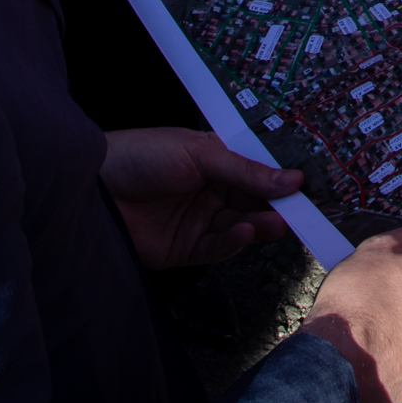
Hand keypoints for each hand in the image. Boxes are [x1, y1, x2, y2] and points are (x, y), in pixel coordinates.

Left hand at [103, 127, 298, 268]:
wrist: (94, 187)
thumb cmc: (141, 154)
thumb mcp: (199, 153)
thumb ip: (245, 170)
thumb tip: (291, 179)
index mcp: (214, 160)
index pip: (256, 170)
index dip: (280, 178)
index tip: (307, 184)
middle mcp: (209, 190)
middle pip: (253, 201)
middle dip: (277, 206)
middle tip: (304, 210)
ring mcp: (198, 220)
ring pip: (240, 226)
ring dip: (260, 225)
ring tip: (279, 222)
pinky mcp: (185, 248)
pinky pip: (218, 248)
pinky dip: (234, 243)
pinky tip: (244, 232)